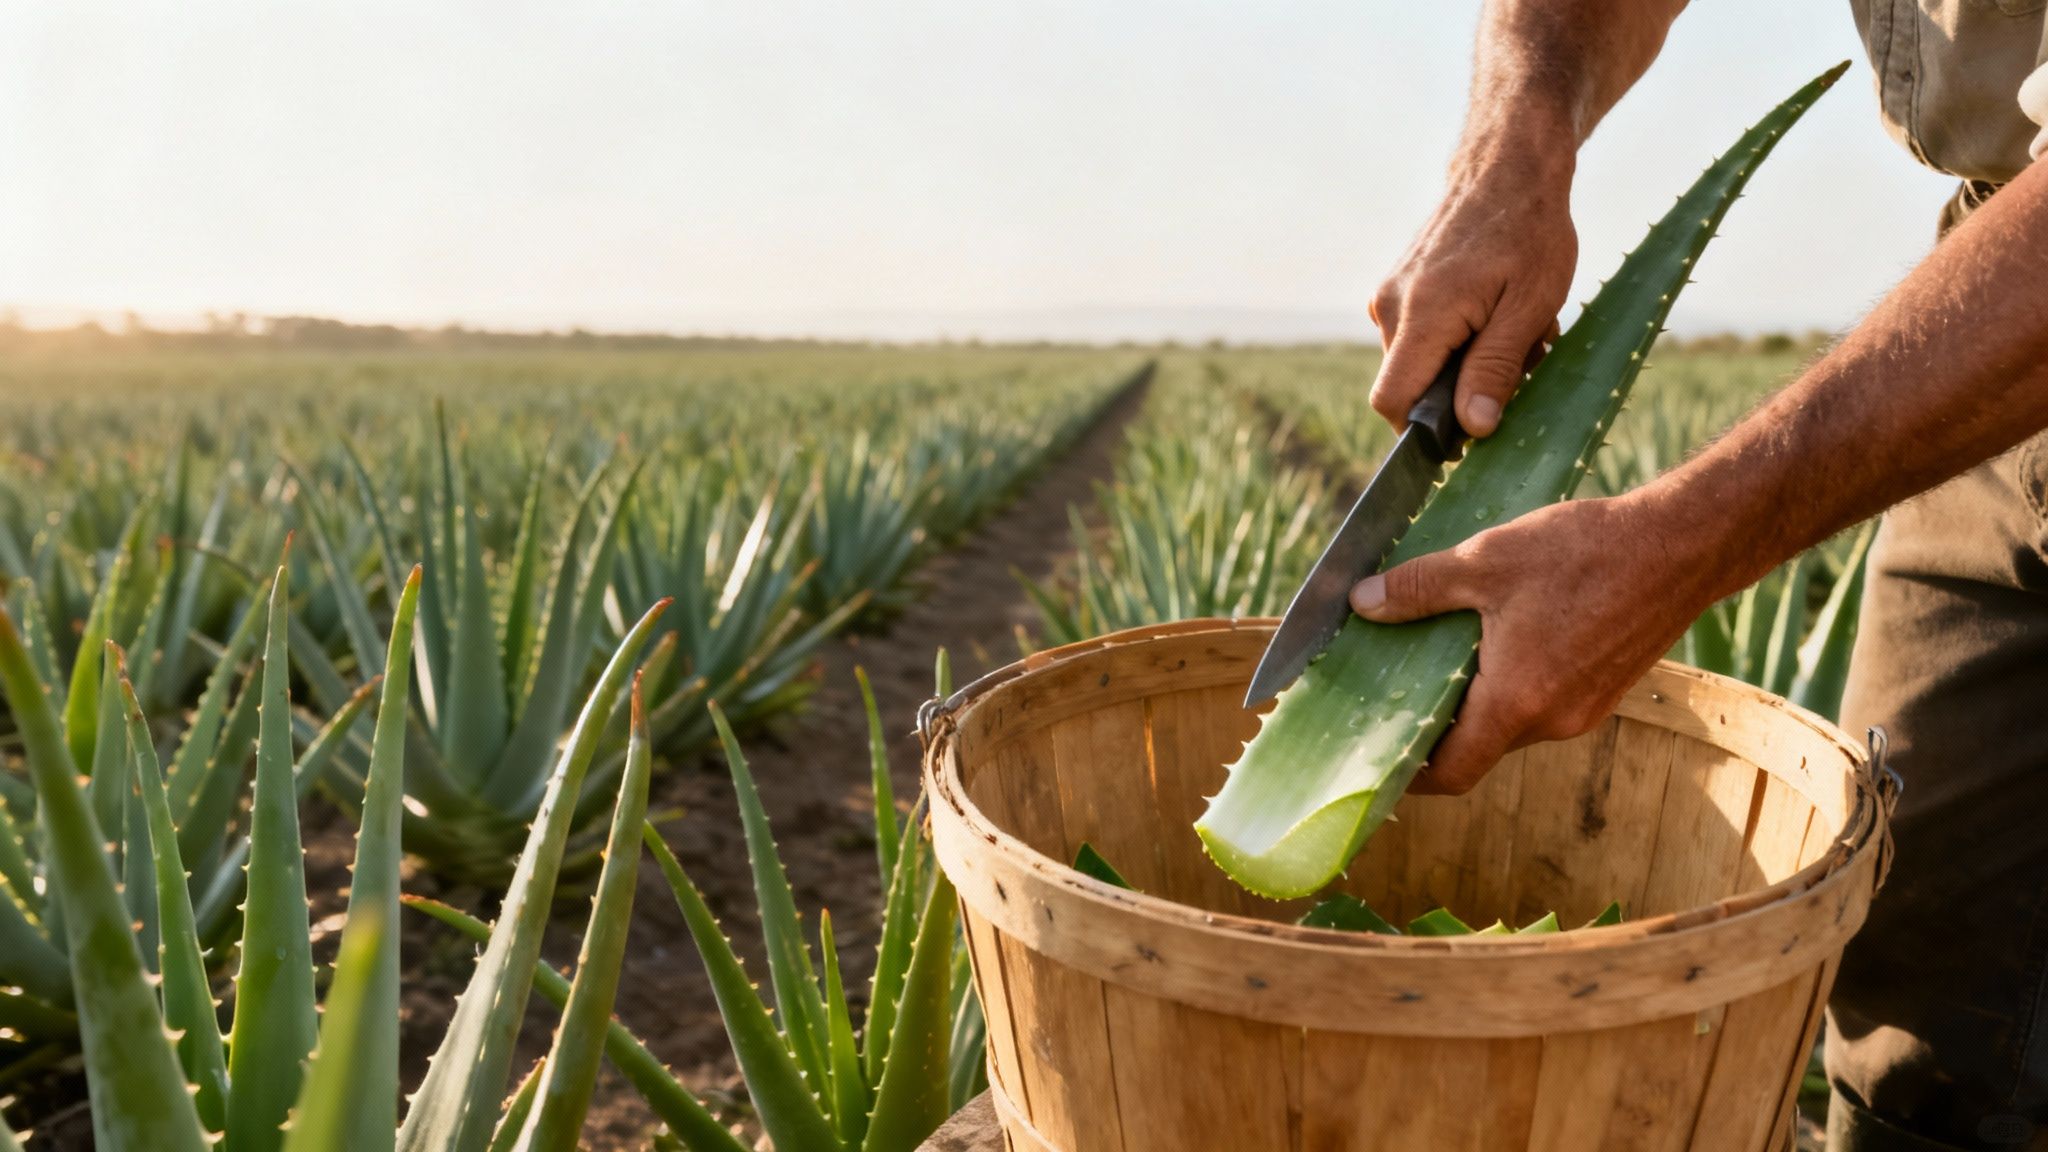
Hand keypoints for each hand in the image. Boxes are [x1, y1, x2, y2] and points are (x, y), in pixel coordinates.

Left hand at [1347, 496, 1712, 794]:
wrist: (1683, 544)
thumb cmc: (1586, 552)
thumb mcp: (1486, 560)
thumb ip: (1418, 587)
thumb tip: (1362, 603)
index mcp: (1518, 701)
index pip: (1454, 772)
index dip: (1412, 775)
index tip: (1380, 758)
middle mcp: (1554, 720)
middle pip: (1480, 748)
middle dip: (1438, 726)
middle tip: (1397, 690)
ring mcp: (1585, 709)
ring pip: (1513, 724)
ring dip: (1478, 701)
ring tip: (1442, 656)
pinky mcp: (1605, 690)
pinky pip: (1544, 704)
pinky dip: (1513, 687)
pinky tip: (1497, 641)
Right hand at [1370, 153, 1575, 437]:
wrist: (1506, 167)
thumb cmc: (1528, 231)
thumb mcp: (1528, 307)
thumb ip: (1495, 370)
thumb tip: (1472, 428)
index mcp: (1421, 315)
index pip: (1393, 401)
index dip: (1424, 431)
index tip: (1470, 432)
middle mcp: (1390, 307)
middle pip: (1410, 385)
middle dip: (1461, 390)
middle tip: (1519, 359)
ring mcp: (1388, 295)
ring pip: (1417, 362)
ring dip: (1465, 362)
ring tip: (1511, 326)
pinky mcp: (1395, 288)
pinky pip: (1419, 337)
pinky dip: (1458, 339)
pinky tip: (1493, 311)